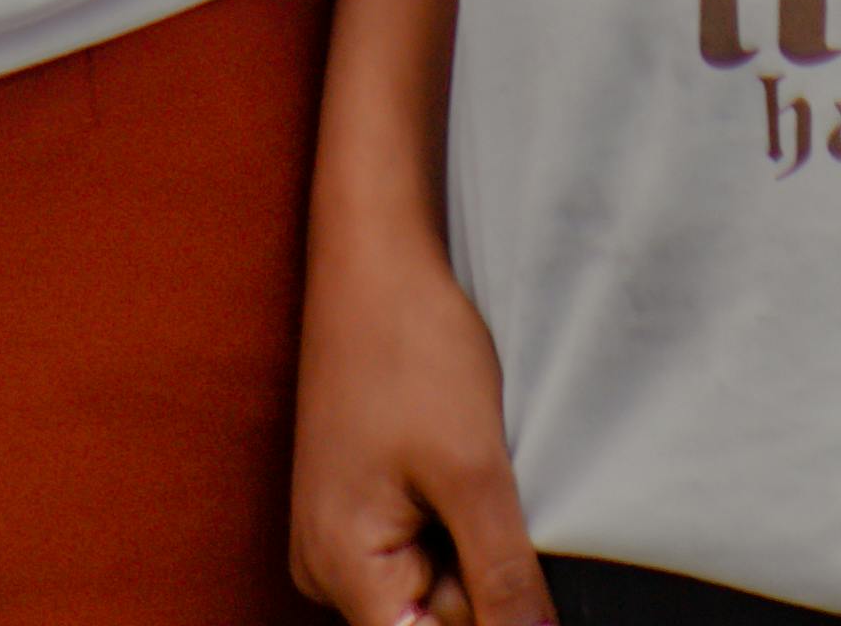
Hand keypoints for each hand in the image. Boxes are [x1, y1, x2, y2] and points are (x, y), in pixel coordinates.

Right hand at [291, 216, 552, 625]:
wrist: (375, 253)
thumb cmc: (409, 344)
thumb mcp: (473, 469)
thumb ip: (503, 579)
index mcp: (340, 568)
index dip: (487, 625)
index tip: (514, 568)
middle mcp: (326, 565)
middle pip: (430, 623)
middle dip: (484, 583)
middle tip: (497, 500)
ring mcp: (339, 532)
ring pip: (432, 585)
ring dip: (474, 549)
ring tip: (477, 470)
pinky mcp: (359, 502)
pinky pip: (419, 546)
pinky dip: (457, 521)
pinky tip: (464, 466)